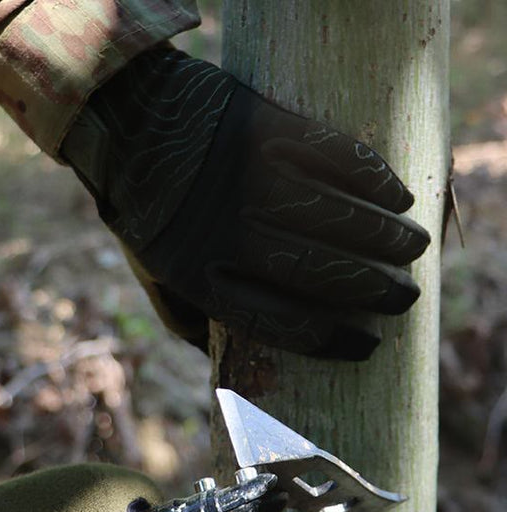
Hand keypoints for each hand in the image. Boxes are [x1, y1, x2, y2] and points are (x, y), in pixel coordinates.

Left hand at [61, 46, 429, 359]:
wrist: (124, 122)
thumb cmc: (142, 209)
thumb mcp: (151, 272)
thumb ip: (184, 317)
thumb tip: (218, 362)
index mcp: (195, 275)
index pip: (278, 321)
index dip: (329, 339)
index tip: (366, 344)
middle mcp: (226, 231)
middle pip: (317, 271)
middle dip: (372, 291)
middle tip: (405, 297)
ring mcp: (247, 176)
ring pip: (334, 216)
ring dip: (385, 237)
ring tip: (415, 248)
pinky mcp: (264, 126)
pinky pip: (333, 155)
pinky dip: (372, 177)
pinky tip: (398, 196)